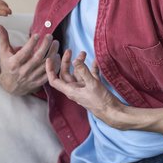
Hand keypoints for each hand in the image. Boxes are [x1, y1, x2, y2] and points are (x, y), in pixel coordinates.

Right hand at [0, 26, 59, 95]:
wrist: (10, 85)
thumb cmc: (7, 66)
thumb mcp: (4, 52)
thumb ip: (3, 38)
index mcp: (14, 63)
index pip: (24, 52)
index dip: (31, 43)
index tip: (37, 34)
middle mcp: (23, 71)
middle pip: (37, 57)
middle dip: (45, 45)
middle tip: (50, 36)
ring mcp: (32, 77)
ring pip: (45, 64)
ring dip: (52, 53)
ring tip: (56, 43)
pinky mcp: (38, 82)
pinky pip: (49, 73)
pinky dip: (54, 65)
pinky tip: (57, 56)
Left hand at [44, 50, 162, 133]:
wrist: (113, 112)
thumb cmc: (100, 101)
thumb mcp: (92, 84)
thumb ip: (83, 71)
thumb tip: (75, 60)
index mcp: (70, 90)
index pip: (54, 80)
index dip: (49, 69)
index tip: (49, 58)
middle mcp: (75, 89)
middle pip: (65, 74)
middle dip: (66, 62)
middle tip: (69, 50)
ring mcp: (84, 88)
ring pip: (78, 73)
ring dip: (80, 63)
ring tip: (84, 53)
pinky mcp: (93, 87)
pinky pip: (89, 75)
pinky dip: (91, 68)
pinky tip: (95, 60)